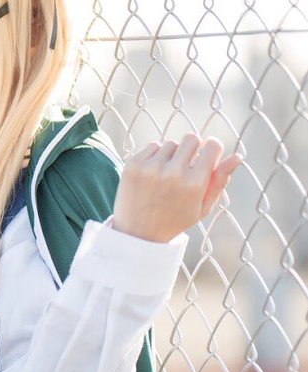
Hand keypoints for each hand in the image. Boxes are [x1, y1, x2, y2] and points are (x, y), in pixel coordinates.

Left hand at [112, 134, 243, 242]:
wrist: (139, 232)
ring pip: (172, 143)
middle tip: (188, 164)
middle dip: (193, 148)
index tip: (208, 154)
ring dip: (173, 154)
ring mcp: (151, 168)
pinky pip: (153, 145)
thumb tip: (238, 156)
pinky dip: (156, 155)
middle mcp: (173, 173)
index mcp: (194, 184)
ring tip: (168, 175)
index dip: (212, 148)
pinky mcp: (134, 164)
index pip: (212, 145)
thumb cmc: (176, 220)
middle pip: (192, 138)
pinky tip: (154, 174)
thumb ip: (220, 181)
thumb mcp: (203, 207)